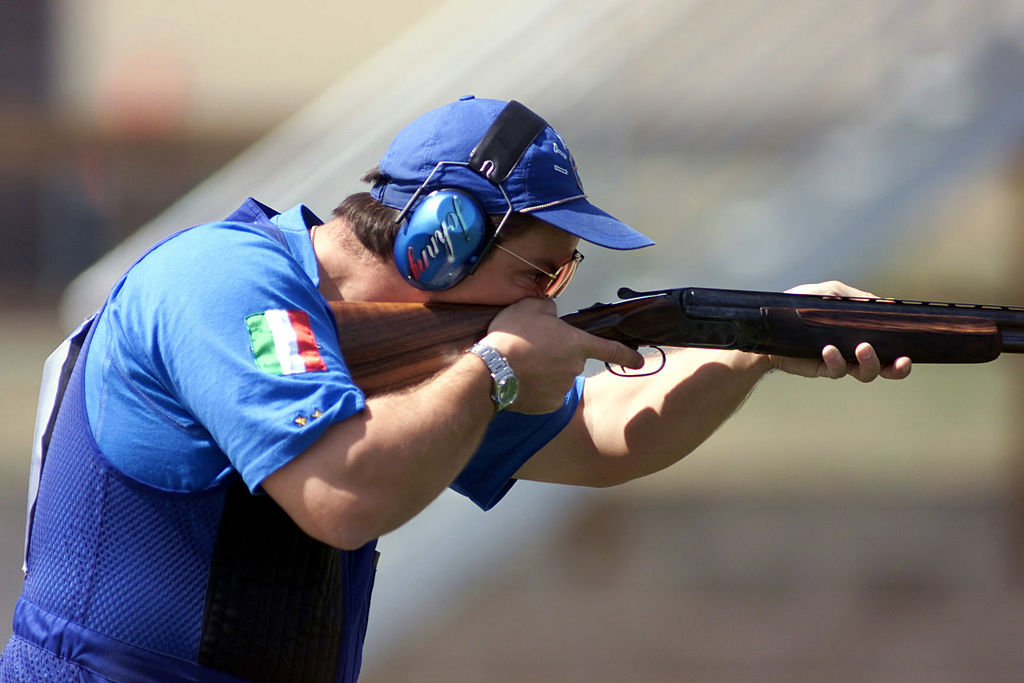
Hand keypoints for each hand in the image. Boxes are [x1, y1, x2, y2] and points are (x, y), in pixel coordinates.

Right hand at [482, 297, 644, 412]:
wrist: (493, 371)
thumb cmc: (512, 337)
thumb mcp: (530, 307)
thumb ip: (549, 309)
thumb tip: (552, 315)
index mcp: (577, 343)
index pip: (611, 350)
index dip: (627, 355)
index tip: (638, 361)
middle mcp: (575, 367)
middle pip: (572, 361)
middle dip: (558, 356)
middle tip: (532, 350)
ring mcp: (563, 388)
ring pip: (558, 378)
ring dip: (546, 373)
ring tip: (521, 365)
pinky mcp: (549, 405)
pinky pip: (547, 395)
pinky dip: (538, 390)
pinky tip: (521, 381)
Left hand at [769, 281, 911, 381]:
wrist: (768, 325)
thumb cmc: (800, 307)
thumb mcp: (829, 294)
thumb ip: (855, 298)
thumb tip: (886, 304)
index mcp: (862, 333)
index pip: (890, 346)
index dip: (904, 352)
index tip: (912, 349)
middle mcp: (854, 351)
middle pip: (884, 367)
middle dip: (897, 368)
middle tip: (901, 361)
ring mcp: (840, 361)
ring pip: (865, 373)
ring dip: (869, 363)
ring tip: (862, 348)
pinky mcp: (822, 368)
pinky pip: (836, 370)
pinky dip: (836, 360)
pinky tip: (829, 350)